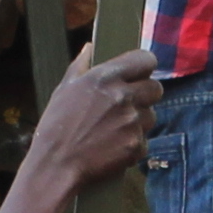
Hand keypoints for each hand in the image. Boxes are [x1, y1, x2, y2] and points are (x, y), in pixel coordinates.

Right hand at [23, 49, 157, 190]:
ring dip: (138, 122)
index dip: (145, 66)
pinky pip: (144, 141)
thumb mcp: (64, 90)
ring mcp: (132, 122)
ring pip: (151, 116)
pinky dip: (132, 145)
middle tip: (128, 104)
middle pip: (156, 88)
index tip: (140, 73)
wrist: (56, 166)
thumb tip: (90, 47)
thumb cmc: (56, 127)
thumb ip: (81, 65)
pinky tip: (112, 147)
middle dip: (145, 95)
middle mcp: (123, 96)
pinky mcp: (136, 145)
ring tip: (114, 129)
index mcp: (105, 77)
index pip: (145, 59)